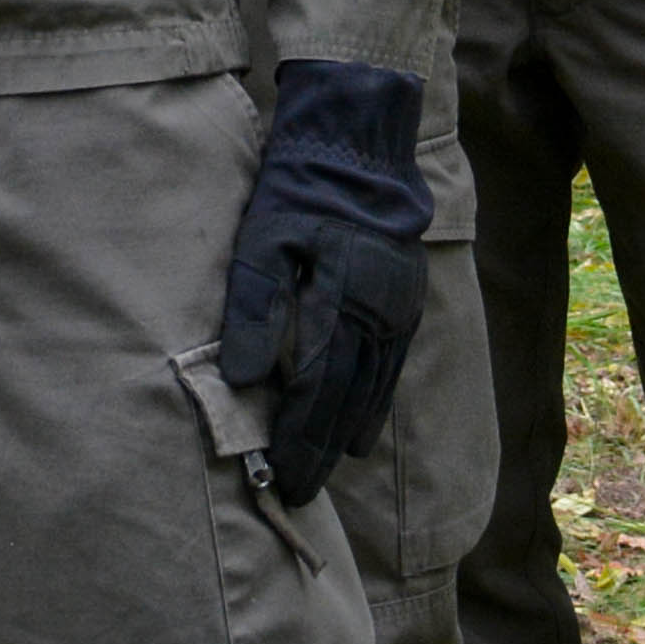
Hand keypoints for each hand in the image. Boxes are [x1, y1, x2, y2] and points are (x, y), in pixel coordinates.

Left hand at [221, 59, 434, 504]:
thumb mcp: (260, 239)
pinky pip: (390, 369)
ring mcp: (396, 309)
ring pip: (372, 390)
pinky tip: (360, 436)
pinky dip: (373, 407)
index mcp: (337, 298)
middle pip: (345, 399)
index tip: (279, 480)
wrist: (359, 146)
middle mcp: (375, 312)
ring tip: (323, 476)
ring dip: (345, 438)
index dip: (297, 439)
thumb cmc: (297, 191)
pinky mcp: (405, 303)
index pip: (314, 388)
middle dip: (319, 452)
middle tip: (297, 497)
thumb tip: (239, 378)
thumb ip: (251, 308)